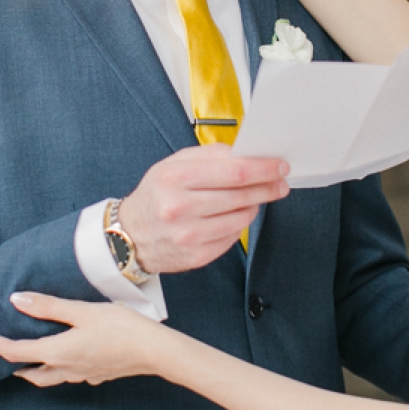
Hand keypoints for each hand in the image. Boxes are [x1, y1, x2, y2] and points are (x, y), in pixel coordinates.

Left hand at [0, 292, 163, 386]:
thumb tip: (16, 300)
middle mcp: (65, 368)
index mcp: (57, 351)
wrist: (155, 352)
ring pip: (49, 377)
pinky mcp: (98, 375)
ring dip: (33, 369)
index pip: (14, 351)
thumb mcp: (82, 311)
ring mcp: (82, 374)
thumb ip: (49, 306)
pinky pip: (70, 375)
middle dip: (11, 363)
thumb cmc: (121, 327)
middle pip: (29, 371)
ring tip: (27, 358)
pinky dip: (58, 368)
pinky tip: (68, 357)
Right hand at [122, 144, 288, 272]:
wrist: (128, 236)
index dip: (263, 168)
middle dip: (268, 186)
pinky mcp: (197, 255)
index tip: (279, 166)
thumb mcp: (173, 164)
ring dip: (254, 205)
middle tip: (280, 182)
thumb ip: (210, 155)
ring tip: (253, 197)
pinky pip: (233, 236)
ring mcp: (189, 235)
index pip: (234, 171)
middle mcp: (180, 207)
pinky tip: (233, 215)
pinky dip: (239, 223)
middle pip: (242, 194)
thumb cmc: (155, 195)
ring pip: (242, 217)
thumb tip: (247, 153)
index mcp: (175, 178)